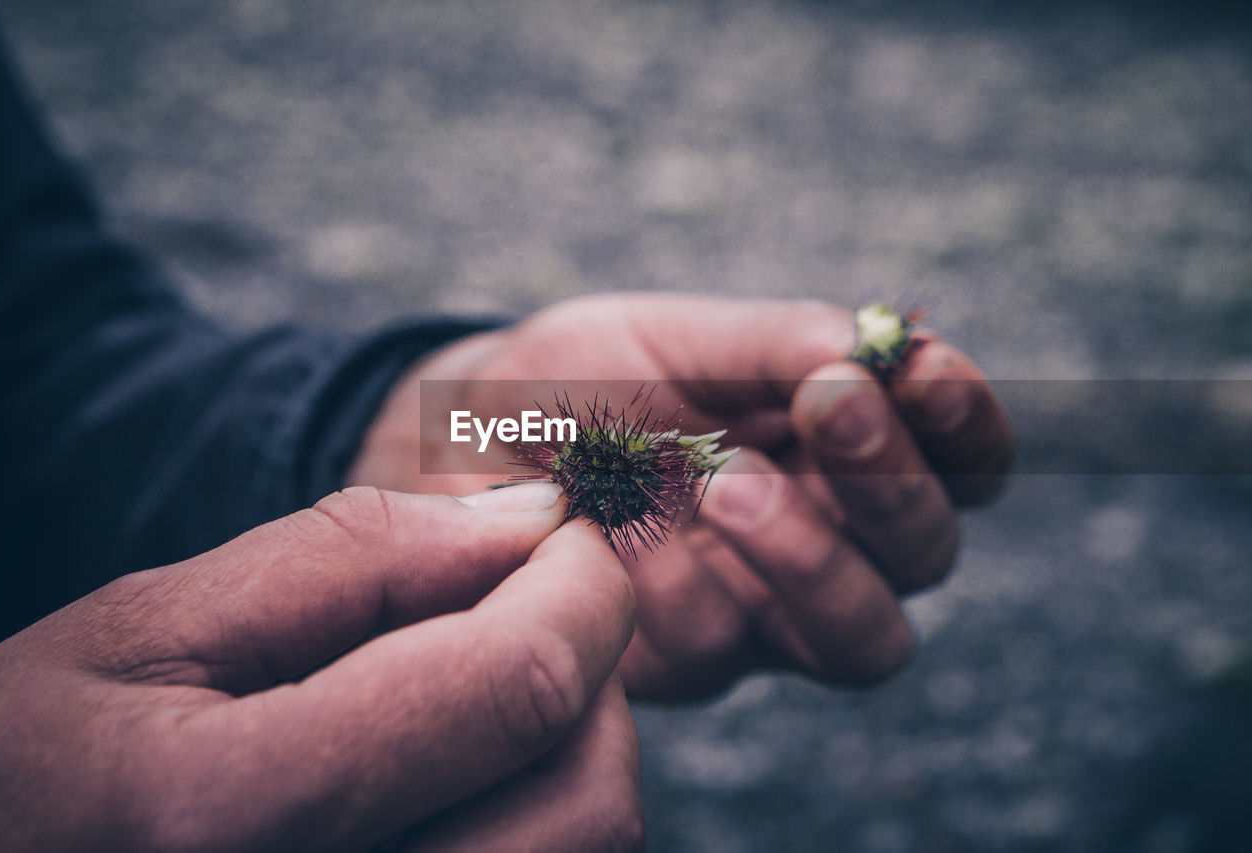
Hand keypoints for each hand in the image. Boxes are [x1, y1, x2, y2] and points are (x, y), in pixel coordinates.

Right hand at [0, 485, 642, 851]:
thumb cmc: (33, 768)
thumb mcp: (149, 625)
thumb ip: (351, 557)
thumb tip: (530, 520)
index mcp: (236, 817)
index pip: (516, 688)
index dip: (580, 588)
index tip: (567, 534)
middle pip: (586, 797)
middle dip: (587, 669)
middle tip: (519, 601)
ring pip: (584, 850)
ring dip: (567, 742)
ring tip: (469, 684)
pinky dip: (537, 805)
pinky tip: (455, 764)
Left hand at [350, 293, 1012, 699]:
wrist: (462, 444)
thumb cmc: (583, 380)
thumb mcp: (676, 336)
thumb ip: (777, 343)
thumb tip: (876, 344)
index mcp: (839, 450)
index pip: (959, 458)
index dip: (967, 421)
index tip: (923, 366)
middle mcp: (825, 536)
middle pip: (927, 550)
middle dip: (893, 480)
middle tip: (829, 407)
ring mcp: (763, 608)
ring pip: (864, 634)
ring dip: (813, 556)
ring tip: (728, 483)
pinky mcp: (692, 658)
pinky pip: (728, 644)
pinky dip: (689, 582)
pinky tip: (621, 527)